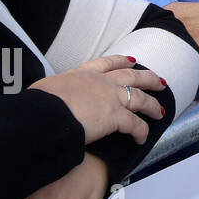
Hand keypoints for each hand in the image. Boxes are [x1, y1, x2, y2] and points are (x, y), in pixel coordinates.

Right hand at [29, 54, 166, 144]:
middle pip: (132, 76)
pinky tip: (142, 138)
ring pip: (140, 99)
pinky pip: (135, 124)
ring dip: (153, 106)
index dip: (122, 61)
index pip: (107, 63)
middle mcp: (100, 82)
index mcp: (82, 74)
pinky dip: (141, 131)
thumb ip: (54, 92)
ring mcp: (110, 98)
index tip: (132, 60)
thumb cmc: (37, 105)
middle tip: (160, 82)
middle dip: (148, 78)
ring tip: (161, 111)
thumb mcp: (44, 90)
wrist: (44, 115)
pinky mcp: (116, 117)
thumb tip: (46, 100)